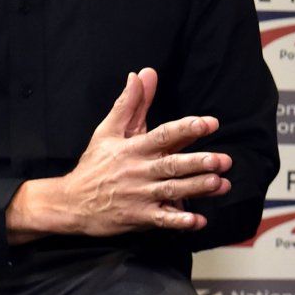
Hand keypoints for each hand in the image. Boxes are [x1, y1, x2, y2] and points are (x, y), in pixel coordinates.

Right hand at [7, 68, 230, 241]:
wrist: (70, 203)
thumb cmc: (94, 165)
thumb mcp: (107, 130)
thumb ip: (130, 103)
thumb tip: (143, 73)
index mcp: (133, 148)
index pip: (163, 135)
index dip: (186, 129)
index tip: (209, 123)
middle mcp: (138, 171)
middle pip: (171, 165)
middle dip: (198, 162)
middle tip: (223, 160)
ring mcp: (139, 195)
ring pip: (171, 190)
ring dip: (196, 188)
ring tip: (218, 184)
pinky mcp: (138, 217)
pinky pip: (161, 220)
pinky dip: (179, 222)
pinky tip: (198, 221)